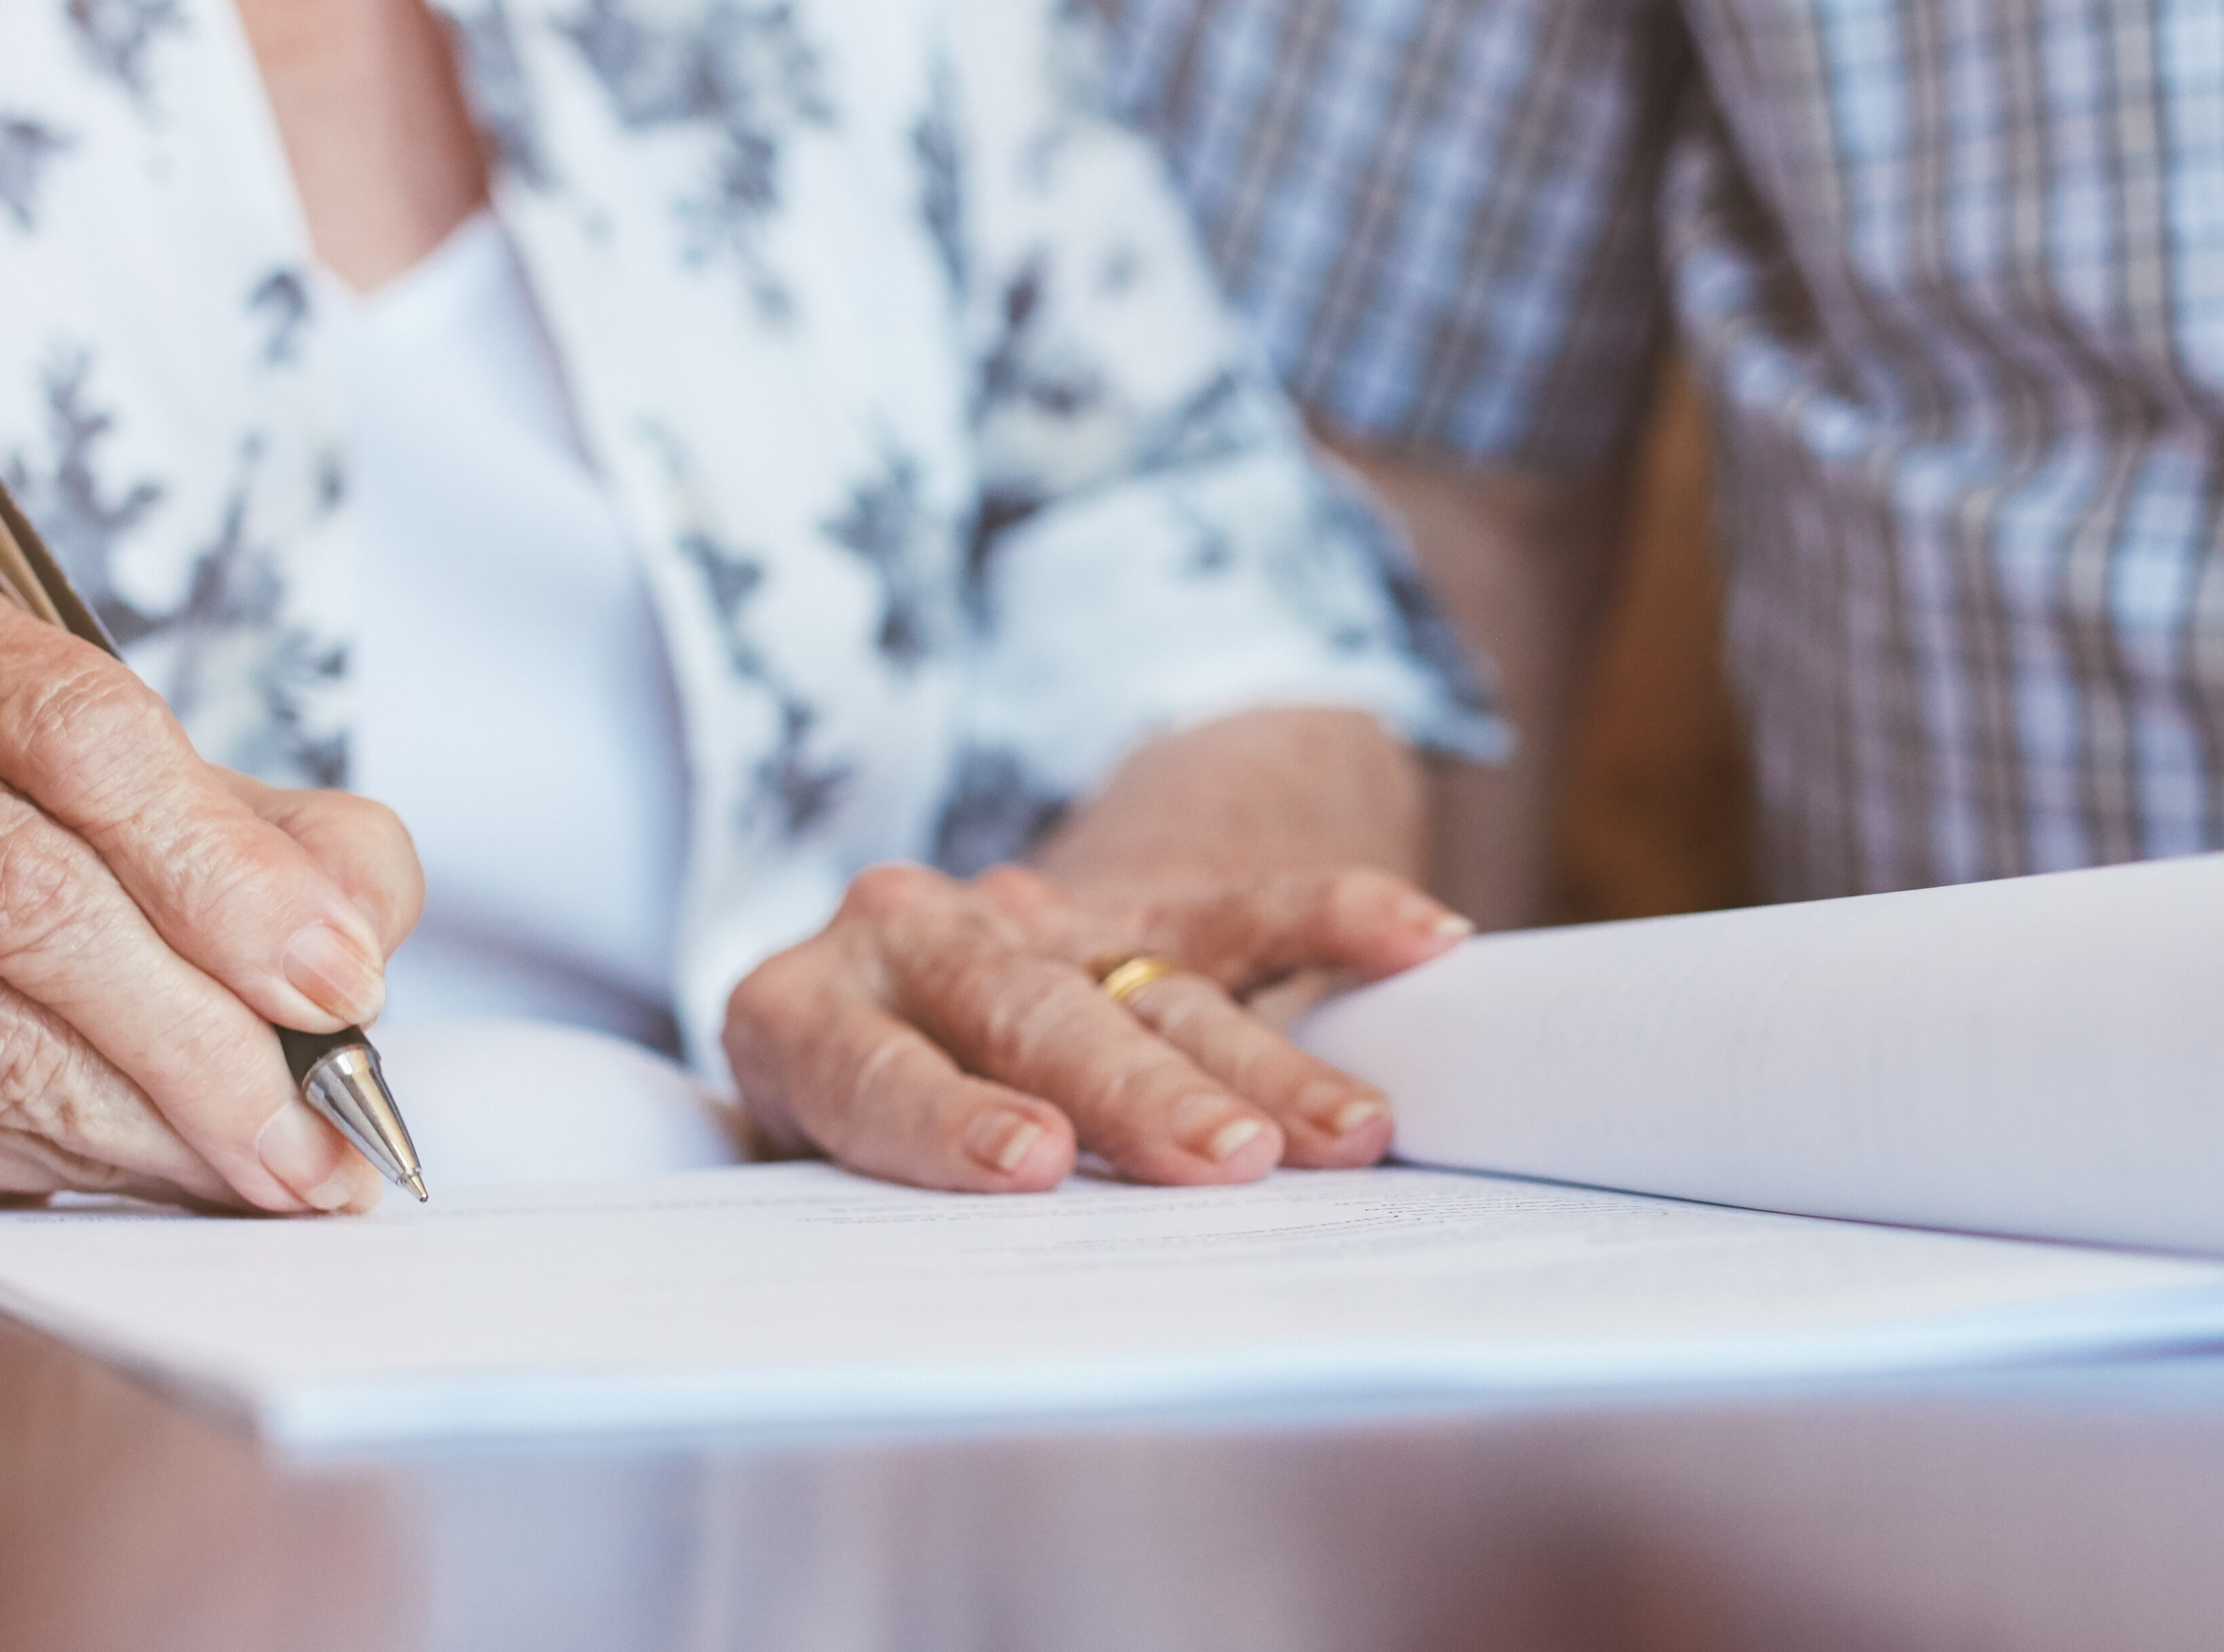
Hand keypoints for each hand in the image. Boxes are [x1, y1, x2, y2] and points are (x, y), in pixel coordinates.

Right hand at [0, 545, 425, 1213]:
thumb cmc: (36, 829)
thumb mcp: (179, 785)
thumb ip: (300, 841)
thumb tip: (348, 942)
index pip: (77, 732)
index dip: (226, 872)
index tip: (338, 976)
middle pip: (25, 891)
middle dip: (203, 1027)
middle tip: (325, 1115)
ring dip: (158, 1123)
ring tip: (276, 1163)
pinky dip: (88, 1164)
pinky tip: (174, 1170)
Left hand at [728, 859, 1474, 1189]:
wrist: (906, 979)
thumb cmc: (854, 1123)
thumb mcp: (811, 1171)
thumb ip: (857, 1215)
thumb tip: (926, 1322)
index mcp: (802, 1012)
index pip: (871, 1067)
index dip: (946, 1114)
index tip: (1031, 1163)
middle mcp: (911, 941)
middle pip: (1031, 1012)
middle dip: (1137, 1092)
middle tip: (1224, 1165)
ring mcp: (1034, 915)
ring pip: (1153, 982)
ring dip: (1259, 1061)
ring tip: (1350, 1137)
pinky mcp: (1142, 901)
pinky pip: (1247, 906)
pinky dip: (1337, 917)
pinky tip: (1421, 940)